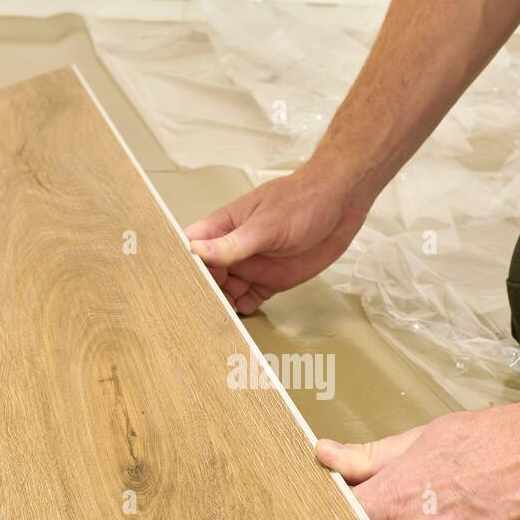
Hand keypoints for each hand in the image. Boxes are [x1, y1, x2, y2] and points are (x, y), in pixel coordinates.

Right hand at [185, 165, 372, 314]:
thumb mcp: (264, 225)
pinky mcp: (271, 280)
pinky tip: (242, 315)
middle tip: (200, 311)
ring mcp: (252, 265)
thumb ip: (231, 244)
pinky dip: (244, 309)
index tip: (178, 287)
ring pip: (227, 291)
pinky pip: (250, 299)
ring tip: (218, 319)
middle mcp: (234, 248)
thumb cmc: (302, 200)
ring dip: (222, 304)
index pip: (192, 249)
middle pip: (206, 276)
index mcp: (224, 228)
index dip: (184, 267)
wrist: (341, 204)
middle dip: (202, 293)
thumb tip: (196, 251)